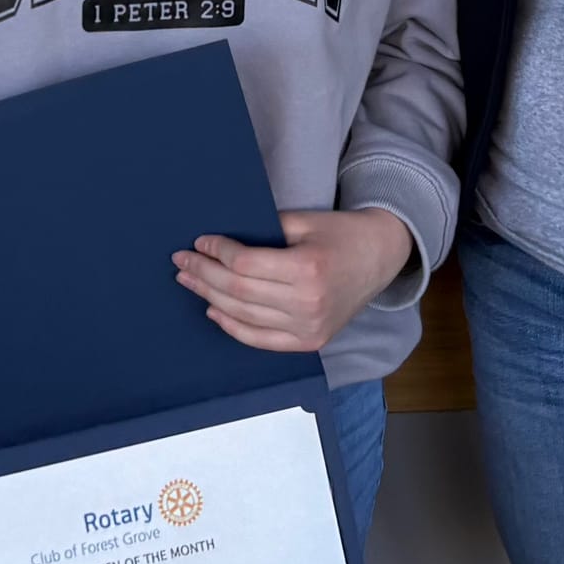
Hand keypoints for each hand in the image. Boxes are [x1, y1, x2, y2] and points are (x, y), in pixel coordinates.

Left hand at [174, 208, 414, 352]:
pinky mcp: (310, 342)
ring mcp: (309, 328)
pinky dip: (233, 327)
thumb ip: (265, 230)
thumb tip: (220, 240)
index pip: (245, 264)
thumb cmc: (342, 233)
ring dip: (211, 297)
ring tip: (190, 281)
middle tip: (181, 261)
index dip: (217, 251)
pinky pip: (261, 339)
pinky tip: (213, 310)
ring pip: (244, 316)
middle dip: (204, 274)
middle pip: (238, 291)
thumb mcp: (305, 221)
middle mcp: (308, 303)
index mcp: (308, 269)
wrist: (381, 257)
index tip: (200, 241)